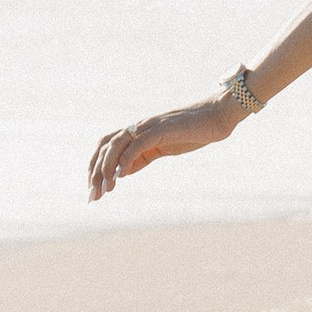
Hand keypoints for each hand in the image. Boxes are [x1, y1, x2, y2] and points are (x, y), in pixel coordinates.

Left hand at [88, 98, 239, 201]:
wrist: (218, 115)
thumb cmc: (195, 131)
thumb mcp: (164, 147)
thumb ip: (143, 156)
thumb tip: (124, 171)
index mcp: (138, 131)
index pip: (106, 146)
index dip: (95, 166)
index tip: (94, 189)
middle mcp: (138, 126)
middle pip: (105, 146)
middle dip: (95, 172)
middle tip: (93, 196)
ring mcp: (149, 126)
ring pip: (116, 144)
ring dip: (106, 168)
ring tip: (106, 189)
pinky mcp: (161, 129)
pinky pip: (137, 144)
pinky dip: (126, 159)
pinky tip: (122, 175)